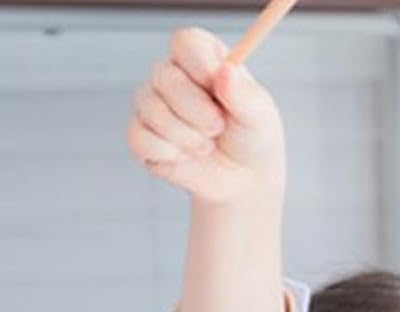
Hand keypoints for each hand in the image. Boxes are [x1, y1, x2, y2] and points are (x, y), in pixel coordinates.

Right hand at [125, 27, 286, 206]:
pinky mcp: (140, 135)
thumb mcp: (259, 116)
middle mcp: (171, 74)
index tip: (218, 90)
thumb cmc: (251, 139)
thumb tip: (226, 71)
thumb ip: (244, 94)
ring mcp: (151, 103)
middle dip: (197, 111)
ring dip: (187, 137)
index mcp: (201, 57)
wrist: (243, 180)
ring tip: (207, 146)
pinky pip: (140, 139)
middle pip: (165, 76)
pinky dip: (169, 155)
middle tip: (218, 127)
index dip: (199, 66)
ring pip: (152, 110)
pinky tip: (187, 158)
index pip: (184, 43)